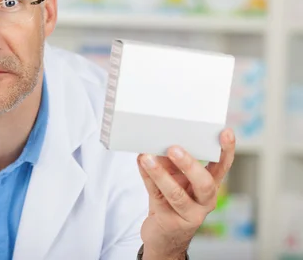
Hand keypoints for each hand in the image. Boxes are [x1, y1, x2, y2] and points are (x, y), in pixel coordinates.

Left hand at [137, 128, 235, 259]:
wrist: (162, 235)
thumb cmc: (170, 200)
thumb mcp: (173, 178)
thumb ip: (169, 161)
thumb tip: (158, 139)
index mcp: (209, 186)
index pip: (222, 167)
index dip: (226, 151)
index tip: (225, 132)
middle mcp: (204, 201)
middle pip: (204, 184)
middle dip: (189, 164)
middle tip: (174, 148)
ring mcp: (189, 214)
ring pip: (176, 194)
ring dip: (160, 173)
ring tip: (147, 157)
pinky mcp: (170, 222)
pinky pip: (157, 196)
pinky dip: (147, 177)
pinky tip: (140, 163)